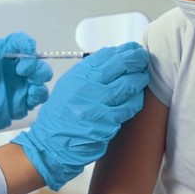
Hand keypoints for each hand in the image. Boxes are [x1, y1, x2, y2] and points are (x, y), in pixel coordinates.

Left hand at [0, 32, 52, 156]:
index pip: (19, 43)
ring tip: (31, 86)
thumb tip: (3, 46)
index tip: (28, 48)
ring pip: (40, 79)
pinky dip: (39, 96)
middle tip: (23, 71)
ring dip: (41, 79)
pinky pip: (37, 98)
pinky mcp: (19, 105)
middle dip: (36, 64)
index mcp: (0, 56)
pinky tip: (30, 98)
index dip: (26, 43)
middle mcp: (12, 70)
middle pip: (35, 61)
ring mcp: (17, 87)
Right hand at [11, 42, 149, 190]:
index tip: (133, 49)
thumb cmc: (61, 115)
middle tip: (143, 58)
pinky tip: (137, 97)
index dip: (124, 49)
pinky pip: (129, 107)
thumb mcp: (69, 85)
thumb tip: (113, 58)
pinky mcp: (107, 123)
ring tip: (143, 76)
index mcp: (78, 75)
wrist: (51, 144)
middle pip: (121, 65)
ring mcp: (98, 105)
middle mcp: (88, 87)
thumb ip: (88, 72)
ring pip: (129, 84)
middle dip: (137, 58)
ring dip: (140, 78)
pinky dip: (136, 100)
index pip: (106, 54)